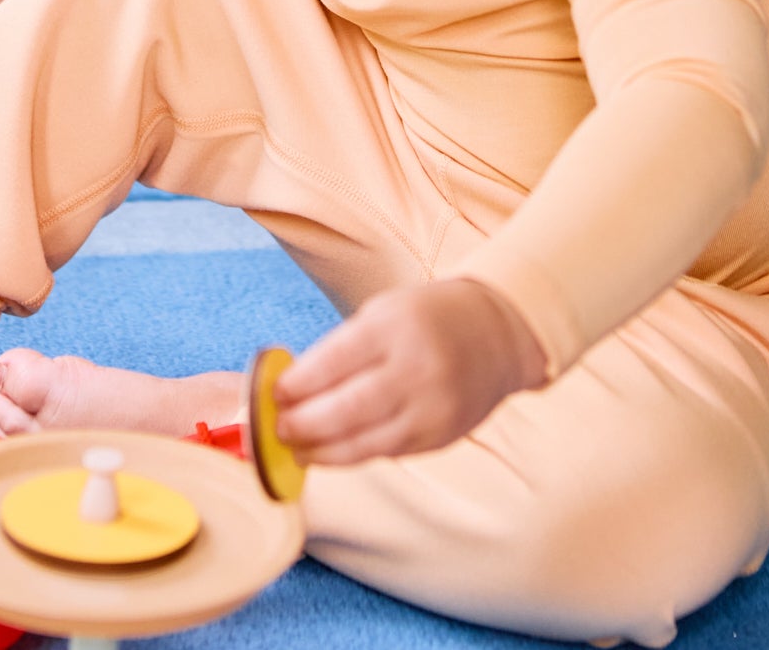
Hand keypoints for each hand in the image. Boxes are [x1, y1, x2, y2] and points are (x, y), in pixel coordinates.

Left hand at [272, 279, 546, 465]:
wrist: (496, 335)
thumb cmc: (425, 318)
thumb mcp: (383, 313)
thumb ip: (341, 349)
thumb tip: (290, 390)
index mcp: (397, 327)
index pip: (336, 360)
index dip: (299, 383)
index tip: (272, 393)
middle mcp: (417, 369)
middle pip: (347, 409)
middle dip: (303, 423)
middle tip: (275, 427)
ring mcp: (432, 408)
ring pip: (364, 442)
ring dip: (321, 450)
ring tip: (294, 447)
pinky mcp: (439, 437)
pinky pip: (386, 453)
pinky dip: (351, 455)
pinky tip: (327, 452)